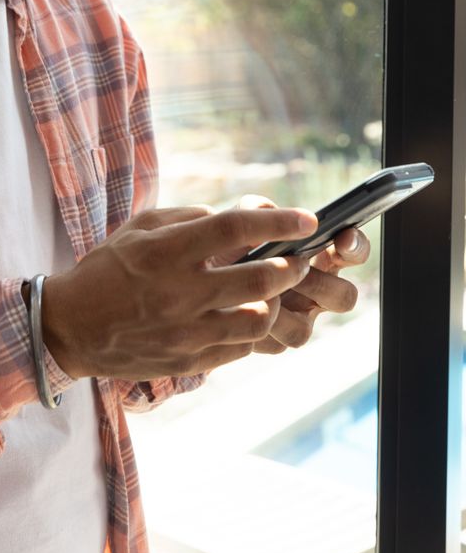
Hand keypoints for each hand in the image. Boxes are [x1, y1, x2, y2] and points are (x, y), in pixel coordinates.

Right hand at [40, 203, 317, 380]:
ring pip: (260, 319)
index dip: (278, 222)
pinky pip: (241, 347)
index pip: (236, 229)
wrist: (71, 328)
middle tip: (301, 258)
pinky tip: (247, 312)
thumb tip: (238, 218)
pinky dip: (252, 327)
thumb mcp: (141, 228)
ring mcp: (187, 332)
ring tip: (274, 290)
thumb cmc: (108, 268)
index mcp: (167, 251)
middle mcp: (181, 293)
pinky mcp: (190, 362)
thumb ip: (191, 218)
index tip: (307, 220)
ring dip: (277, 301)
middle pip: (262, 278)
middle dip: (294, 265)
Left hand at [232, 195, 369, 354]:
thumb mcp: (239, 221)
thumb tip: (272, 214)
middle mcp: (314, 288)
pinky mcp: (275, 340)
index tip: (342, 239)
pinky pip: (276, 340)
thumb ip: (255, 211)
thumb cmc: (229, 244)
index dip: (355, 246)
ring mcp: (297, 318)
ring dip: (281, 309)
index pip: (351, 249)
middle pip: (344, 297)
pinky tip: (238, 309)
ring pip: (305, 327)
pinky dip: (258, 323)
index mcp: (317, 254)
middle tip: (295, 271)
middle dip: (320, 284)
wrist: (198, 279)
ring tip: (259, 291)